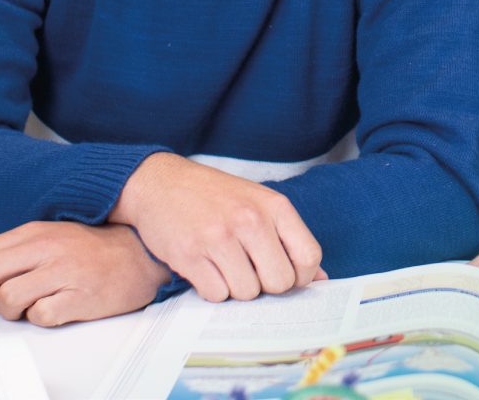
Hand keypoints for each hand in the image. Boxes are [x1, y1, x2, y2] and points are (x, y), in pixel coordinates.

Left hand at [0, 221, 168, 326]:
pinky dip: (40, 319)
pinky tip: (53, 310)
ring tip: (25, 309)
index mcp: (35, 232)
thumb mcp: (52, 239)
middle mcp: (47, 247)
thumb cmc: (95, 250)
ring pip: (9, 298)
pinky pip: (41, 315)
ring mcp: (65, 271)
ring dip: (9, 312)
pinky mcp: (81, 295)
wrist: (142, 254)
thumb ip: (17, 254)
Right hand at [108, 152, 322, 302]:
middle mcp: (249, 219)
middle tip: (250, 270)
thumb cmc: (215, 196)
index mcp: (274, 206)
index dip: (300, 276)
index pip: (309, 256)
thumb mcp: (259, 204)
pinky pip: (216, 295)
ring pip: (247, 293)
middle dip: (266, 285)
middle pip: (279, 283)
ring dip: (236, 287)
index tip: (285, 274)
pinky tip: (205, 267)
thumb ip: (289, 238)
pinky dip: (212, 288)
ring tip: (224, 264)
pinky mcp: (189, 255)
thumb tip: (318, 278)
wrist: (160, 183)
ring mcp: (218, 237)